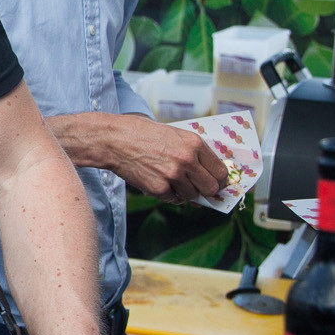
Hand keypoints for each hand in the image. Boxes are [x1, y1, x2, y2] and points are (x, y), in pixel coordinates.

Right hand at [48, 114, 228, 202]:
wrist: (114, 140)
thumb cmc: (142, 134)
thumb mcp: (174, 135)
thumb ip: (193, 152)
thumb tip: (207, 174)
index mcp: (194, 144)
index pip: (220, 170)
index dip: (220, 179)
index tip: (216, 182)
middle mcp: (187, 161)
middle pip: (211, 187)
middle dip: (206, 190)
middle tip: (199, 188)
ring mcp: (173, 176)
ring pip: (192, 196)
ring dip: (185, 192)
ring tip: (172, 181)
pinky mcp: (159, 189)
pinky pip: (173, 199)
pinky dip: (169, 195)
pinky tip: (159, 182)